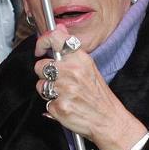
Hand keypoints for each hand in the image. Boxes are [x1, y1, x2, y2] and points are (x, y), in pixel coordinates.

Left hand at [34, 24, 147, 149]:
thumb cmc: (99, 95)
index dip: (43, 41)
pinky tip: (66, 105)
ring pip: (41, 85)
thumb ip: (71, 50)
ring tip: (65, 95)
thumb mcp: (89, 66)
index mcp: (80, 59)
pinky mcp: (60, 107)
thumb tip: (59, 29)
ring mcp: (65, 90)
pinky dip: (54, 106)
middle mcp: (72, 72)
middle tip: (59, 81)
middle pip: (40, 66)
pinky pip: (46, 103)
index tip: (40, 49)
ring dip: (49, 91)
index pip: (55, 39)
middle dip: (45, 74)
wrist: (108, 120)